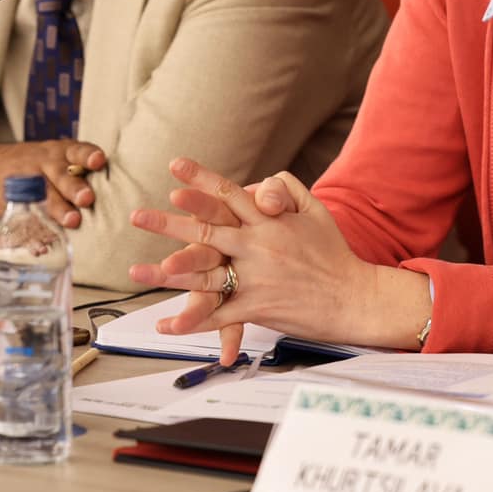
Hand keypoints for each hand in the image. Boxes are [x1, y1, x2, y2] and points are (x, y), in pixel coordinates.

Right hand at [0, 140, 108, 227]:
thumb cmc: (29, 164)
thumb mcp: (50, 157)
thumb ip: (75, 173)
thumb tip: (110, 197)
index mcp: (58, 152)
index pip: (77, 150)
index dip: (88, 155)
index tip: (99, 160)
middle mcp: (43, 164)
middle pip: (61, 173)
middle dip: (74, 187)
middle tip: (87, 199)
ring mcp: (26, 181)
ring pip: (43, 194)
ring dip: (58, 208)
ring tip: (72, 221)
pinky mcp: (10, 200)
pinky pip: (22, 215)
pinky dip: (32, 232)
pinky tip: (42, 244)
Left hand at [128, 157, 428, 363]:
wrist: (355, 297)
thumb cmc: (334, 254)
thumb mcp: (315, 210)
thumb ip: (287, 190)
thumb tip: (261, 183)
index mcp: (269, 221)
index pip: (228, 194)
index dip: (200, 178)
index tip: (174, 166)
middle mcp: (258, 246)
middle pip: (206, 231)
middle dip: (169, 223)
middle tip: (138, 215)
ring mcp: (256, 278)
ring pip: (205, 274)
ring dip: (169, 273)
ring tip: (137, 270)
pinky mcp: (258, 308)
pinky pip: (219, 315)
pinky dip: (193, 321)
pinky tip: (168, 325)